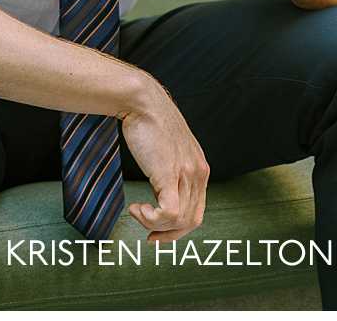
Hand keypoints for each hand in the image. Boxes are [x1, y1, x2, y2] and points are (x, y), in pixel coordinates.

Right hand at [118, 78, 209, 242]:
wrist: (141, 100)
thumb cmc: (147, 120)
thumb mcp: (167, 147)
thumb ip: (171, 165)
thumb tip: (160, 183)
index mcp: (199, 168)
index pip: (198, 211)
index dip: (178, 228)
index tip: (157, 231)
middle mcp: (199, 173)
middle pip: (192, 221)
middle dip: (168, 234)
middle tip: (148, 236)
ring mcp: (187, 174)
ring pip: (180, 220)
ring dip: (154, 225)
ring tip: (137, 212)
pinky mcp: (170, 175)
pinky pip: (169, 213)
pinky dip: (152, 219)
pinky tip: (136, 208)